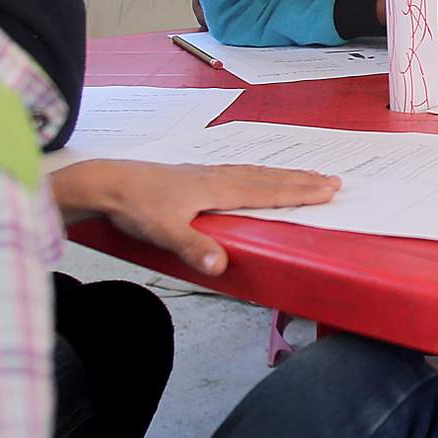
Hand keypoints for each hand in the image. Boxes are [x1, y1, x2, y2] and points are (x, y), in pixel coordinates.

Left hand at [50, 159, 336, 276]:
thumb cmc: (134, 206)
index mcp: (215, 188)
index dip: (298, 191)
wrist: (106, 183)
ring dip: (282, 175)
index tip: (328, 189)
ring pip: (253, 172)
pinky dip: (257, 173)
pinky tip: (255, 176)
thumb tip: (219, 266)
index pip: (266, 191)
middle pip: (267, 178)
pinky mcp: (193, 175)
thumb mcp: (164, 231)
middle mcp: (215, 177)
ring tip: (304, 175)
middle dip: (300, 181)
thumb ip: (193, 247)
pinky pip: (237, 171)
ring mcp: (204, 173)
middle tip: (332, 181)